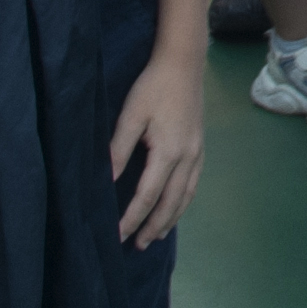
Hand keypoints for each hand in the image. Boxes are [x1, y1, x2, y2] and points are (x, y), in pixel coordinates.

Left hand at [110, 45, 208, 246]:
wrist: (184, 62)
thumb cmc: (153, 85)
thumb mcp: (131, 115)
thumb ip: (118, 149)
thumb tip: (106, 181)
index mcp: (169, 152)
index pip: (147, 196)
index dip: (131, 218)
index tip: (117, 236)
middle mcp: (188, 158)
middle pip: (170, 203)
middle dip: (153, 226)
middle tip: (137, 245)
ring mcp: (198, 152)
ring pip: (186, 196)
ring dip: (170, 218)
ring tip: (156, 235)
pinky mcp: (200, 145)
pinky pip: (193, 183)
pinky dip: (183, 201)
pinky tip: (175, 205)